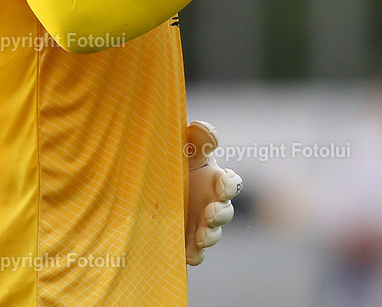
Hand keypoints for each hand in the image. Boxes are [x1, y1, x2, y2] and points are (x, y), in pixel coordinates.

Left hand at [184, 120, 242, 265]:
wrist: (150, 183)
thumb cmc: (174, 162)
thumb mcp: (184, 147)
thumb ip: (196, 138)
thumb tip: (201, 127)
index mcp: (214, 179)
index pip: (231, 183)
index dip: (229, 185)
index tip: (221, 183)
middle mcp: (211, 203)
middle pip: (226, 213)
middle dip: (221, 215)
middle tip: (210, 213)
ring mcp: (200, 224)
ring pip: (214, 235)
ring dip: (211, 237)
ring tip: (201, 237)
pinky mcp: (187, 240)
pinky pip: (197, 254)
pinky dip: (195, 255)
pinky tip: (187, 254)